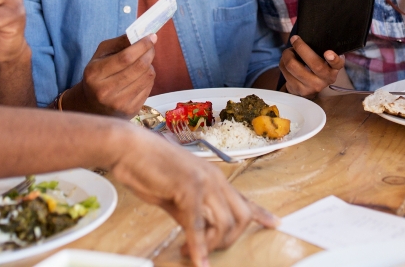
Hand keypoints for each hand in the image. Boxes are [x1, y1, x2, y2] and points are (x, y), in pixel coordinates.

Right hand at [65, 35, 156, 116]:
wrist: (93, 104)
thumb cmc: (98, 74)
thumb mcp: (101, 55)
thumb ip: (119, 42)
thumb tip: (141, 35)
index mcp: (94, 74)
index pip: (125, 58)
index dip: (141, 46)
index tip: (151, 37)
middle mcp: (105, 91)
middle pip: (138, 67)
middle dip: (149, 53)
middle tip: (151, 47)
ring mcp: (118, 103)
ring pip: (146, 77)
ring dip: (149, 65)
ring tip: (143, 62)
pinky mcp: (130, 110)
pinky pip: (149, 88)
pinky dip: (148, 78)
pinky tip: (141, 76)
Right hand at [110, 127, 278, 265]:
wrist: (128, 148)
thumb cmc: (147, 168)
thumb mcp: (174, 196)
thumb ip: (190, 213)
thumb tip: (198, 233)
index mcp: (213, 178)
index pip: (243, 199)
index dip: (260, 214)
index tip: (275, 224)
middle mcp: (214, 178)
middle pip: (240, 217)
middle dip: (228, 240)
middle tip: (207, 251)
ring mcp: (203, 182)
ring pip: (224, 223)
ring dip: (210, 245)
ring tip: (189, 252)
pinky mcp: (188, 188)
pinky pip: (198, 224)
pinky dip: (197, 246)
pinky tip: (195, 259)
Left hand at [279, 35, 343, 96]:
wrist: (309, 89)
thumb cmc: (317, 67)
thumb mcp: (325, 61)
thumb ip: (321, 51)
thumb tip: (308, 38)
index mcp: (333, 70)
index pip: (337, 65)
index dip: (333, 59)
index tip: (328, 53)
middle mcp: (324, 80)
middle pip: (313, 63)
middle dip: (301, 47)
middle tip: (294, 39)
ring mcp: (310, 87)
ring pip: (292, 66)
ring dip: (287, 54)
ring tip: (289, 51)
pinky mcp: (297, 89)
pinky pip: (284, 70)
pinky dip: (282, 61)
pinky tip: (286, 61)